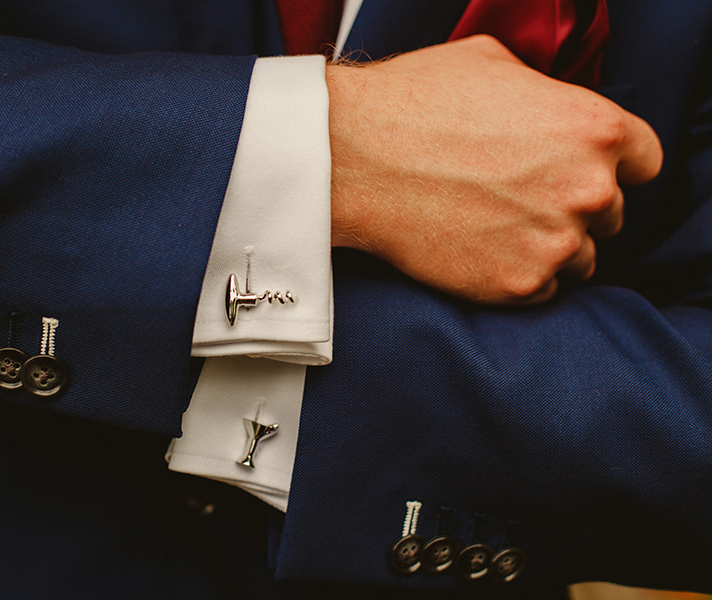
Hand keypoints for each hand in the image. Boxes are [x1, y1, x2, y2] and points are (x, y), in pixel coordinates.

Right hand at [328, 35, 662, 303]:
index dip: (610, 167)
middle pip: (611, 214)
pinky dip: (515, 276)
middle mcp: (588, 188)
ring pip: (579, 258)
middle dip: (572, 206)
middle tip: (519, 199)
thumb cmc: (413, 101)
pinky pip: (540, 291)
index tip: (579, 174)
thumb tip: (548, 111)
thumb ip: (545, 93)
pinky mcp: (516, 285)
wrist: (353, 157)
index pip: (645, 162)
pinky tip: (478, 250)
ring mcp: (554, 242)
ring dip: (548, 247)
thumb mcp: (493, 64)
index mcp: (596, 128)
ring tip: (495, 228)